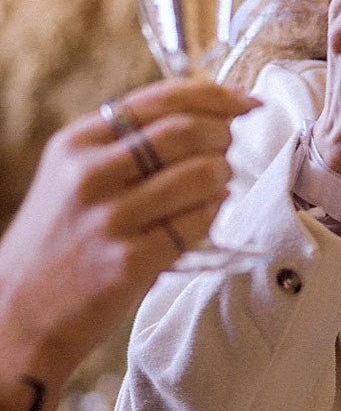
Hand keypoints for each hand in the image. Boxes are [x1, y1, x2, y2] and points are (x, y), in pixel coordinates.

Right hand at [0, 77, 256, 410]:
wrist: (18, 314)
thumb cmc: (62, 239)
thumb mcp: (74, 174)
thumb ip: (128, 142)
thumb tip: (211, 114)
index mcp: (77, 142)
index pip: (162, 99)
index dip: (216, 96)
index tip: (247, 102)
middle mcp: (89, 174)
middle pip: (186, 131)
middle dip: (224, 135)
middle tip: (230, 150)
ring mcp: (108, 219)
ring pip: (200, 174)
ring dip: (224, 176)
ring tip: (218, 186)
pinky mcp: (128, 262)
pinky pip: (197, 224)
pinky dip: (214, 214)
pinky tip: (207, 215)